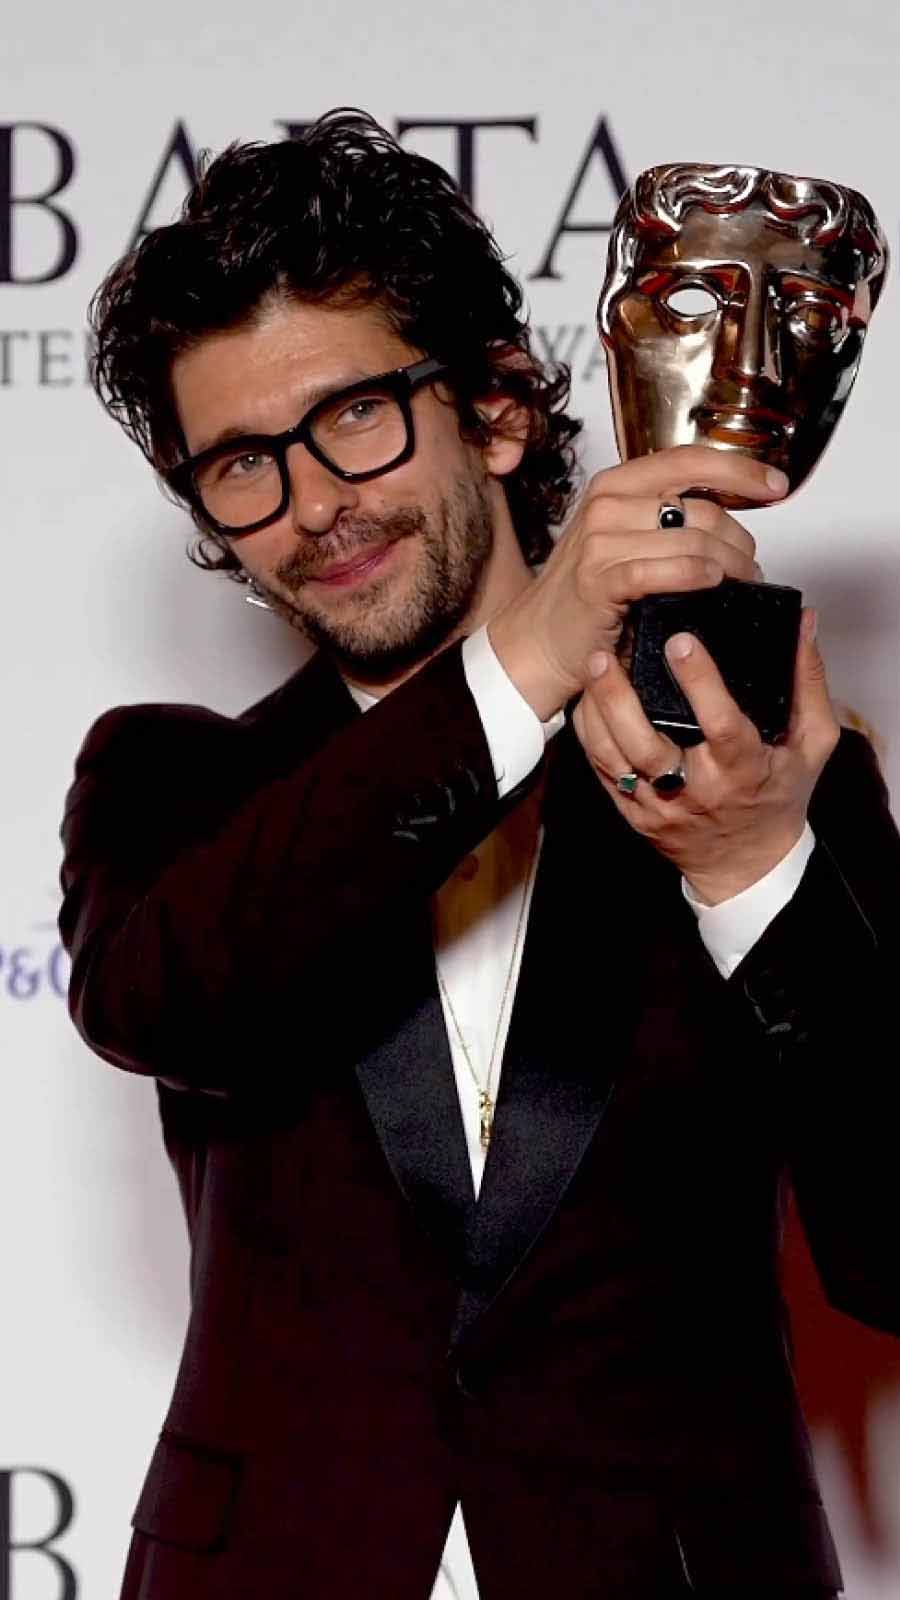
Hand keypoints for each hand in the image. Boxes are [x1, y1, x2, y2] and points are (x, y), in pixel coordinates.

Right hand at [488, 444, 785, 720]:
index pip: (690, 459)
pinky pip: (667, 570)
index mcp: (616, 484)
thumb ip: (663, 518)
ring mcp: (601, 541)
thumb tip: (730, 518)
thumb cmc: (586, 594)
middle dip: (741, 542)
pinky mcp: (601, 579)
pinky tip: (712, 586)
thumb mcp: (621, 539)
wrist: (538, 639)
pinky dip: (697, 577)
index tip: (777, 485)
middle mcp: (607, 504)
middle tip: (750, 569)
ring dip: (730, 566)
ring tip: (739, 586)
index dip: (741, 469)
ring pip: (694, 541)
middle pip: (703, 509)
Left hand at [572, 609, 839, 902]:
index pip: (719, 724)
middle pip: (647, 745)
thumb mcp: (812, 744)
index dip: (700, 682)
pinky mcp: (634, 813)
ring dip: (597, 713)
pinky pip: (603, 772)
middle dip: (621, 698)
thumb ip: (807, 683)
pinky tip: (586, 701)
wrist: (746, 865)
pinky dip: (589, 736)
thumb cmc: (780, 796)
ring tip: (591, 667)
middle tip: (604, 654)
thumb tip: (801, 623)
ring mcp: (659, 805)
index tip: (680, 641)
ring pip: (615, 759)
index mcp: (742, 770)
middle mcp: (696, 789)